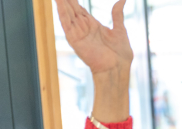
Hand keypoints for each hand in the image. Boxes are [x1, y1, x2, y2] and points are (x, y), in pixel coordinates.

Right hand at [54, 0, 131, 121]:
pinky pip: (66, 23)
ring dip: (62, 2)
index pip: (79, 9)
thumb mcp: (120, 30)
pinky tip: (58, 2)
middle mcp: (84, 28)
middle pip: (71, 8)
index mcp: (93, 25)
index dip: (73, 0)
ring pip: (67, 13)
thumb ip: (117, 14)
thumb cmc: (121, 55)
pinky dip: (61, 12)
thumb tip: (123, 0)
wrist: (117, 69)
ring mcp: (78, 33)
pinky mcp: (75, 39)